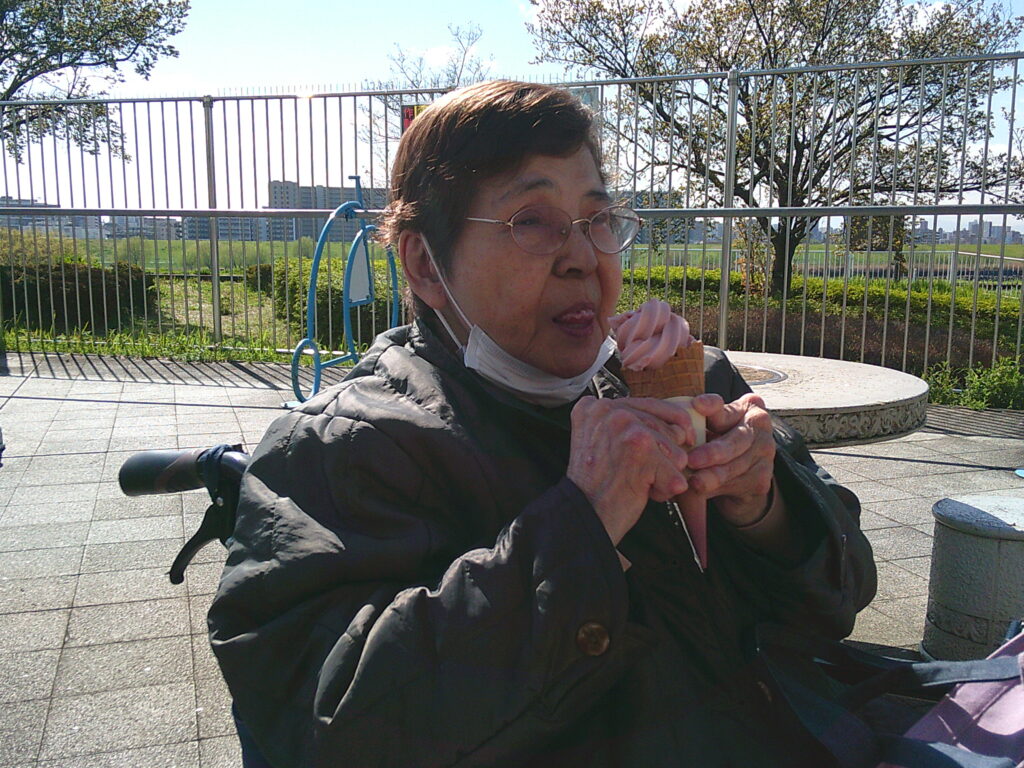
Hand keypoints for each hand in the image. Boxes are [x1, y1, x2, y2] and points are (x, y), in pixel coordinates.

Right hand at [568, 396, 695, 544]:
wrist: (584, 514)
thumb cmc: (595, 485)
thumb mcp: (602, 442)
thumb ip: (625, 425)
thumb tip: (674, 423)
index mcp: (597, 407)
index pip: (652, 404)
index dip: (673, 424)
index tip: (684, 438)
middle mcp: (610, 410)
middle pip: (669, 428)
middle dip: (665, 457)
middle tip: (637, 475)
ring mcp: (626, 427)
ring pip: (676, 451)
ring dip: (665, 474)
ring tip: (637, 484)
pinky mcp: (641, 447)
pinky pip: (676, 472)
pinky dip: (666, 490)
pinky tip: (643, 493)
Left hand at [686, 393, 775, 526]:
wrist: (738, 473)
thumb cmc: (716, 440)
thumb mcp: (709, 427)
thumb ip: (702, 419)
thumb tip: (692, 408)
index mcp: (749, 408)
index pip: (729, 408)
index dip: (713, 408)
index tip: (697, 405)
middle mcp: (761, 429)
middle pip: (737, 440)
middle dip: (714, 452)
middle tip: (692, 460)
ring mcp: (765, 456)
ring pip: (736, 467)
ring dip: (713, 476)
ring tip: (694, 482)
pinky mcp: (761, 481)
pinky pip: (736, 486)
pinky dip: (716, 490)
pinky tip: (700, 491)